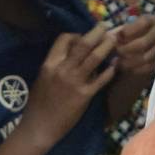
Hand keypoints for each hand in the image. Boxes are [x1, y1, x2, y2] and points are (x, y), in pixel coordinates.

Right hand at [21, 26, 118, 147]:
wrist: (39, 127)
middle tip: (106, 27)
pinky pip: (101, 78)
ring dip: (107, 46)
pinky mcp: (85, 95)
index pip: (64, 39)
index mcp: (49, 64)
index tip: (84, 36)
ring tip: (115, 40)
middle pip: (83, 44)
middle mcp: (62, 70)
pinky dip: (110, 70)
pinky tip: (115, 65)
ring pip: (95, 58)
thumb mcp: (44, 78)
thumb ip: (58, 64)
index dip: (76, 34)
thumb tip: (74, 51)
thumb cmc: (39, 103)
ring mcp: (75, 82)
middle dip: (97, 32)